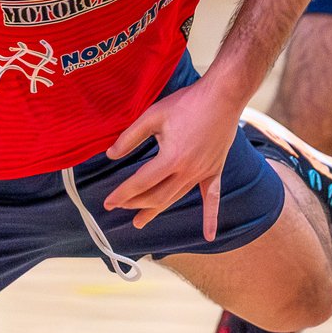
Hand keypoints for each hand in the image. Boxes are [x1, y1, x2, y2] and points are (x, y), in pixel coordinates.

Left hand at [103, 74, 246, 237]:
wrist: (223, 96)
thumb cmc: (187, 103)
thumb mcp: (152, 116)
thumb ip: (129, 137)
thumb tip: (110, 155)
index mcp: (171, 158)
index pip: (140, 183)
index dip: (122, 193)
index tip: (108, 202)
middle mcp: (188, 171)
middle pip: (157, 195)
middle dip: (135, 203)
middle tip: (120, 207)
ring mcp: (203, 173)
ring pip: (176, 198)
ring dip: (156, 210)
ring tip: (140, 222)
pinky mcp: (215, 170)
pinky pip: (212, 198)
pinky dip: (210, 218)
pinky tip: (209, 236)